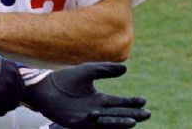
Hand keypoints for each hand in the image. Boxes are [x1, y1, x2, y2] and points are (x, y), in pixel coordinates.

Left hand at [22, 63, 149, 128]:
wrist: (44, 86)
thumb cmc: (65, 79)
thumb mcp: (88, 71)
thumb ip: (105, 69)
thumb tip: (125, 68)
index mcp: (100, 100)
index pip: (120, 103)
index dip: (131, 103)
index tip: (144, 101)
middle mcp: (96, 111)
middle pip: (117, 114)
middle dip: (132, 115)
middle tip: (147, 115)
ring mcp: (86, 118)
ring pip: (106, 122)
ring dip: (119, 122)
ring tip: (132, 122)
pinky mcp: (74, 123)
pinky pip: (86, 123)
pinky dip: (92, 119)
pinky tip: (97, 113)